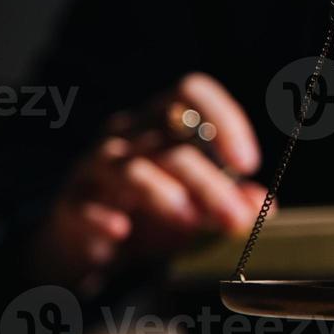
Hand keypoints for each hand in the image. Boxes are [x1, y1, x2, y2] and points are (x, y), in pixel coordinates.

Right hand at [31, 73, 266, 288]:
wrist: (89, 241)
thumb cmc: (152, 212)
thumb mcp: (197, 204)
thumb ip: (230, 199)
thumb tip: (262, 203)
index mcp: (161, 120)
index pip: (190, 92)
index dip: (223, 119)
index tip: (248, 163)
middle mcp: (127, 134)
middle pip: (172, 142)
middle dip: (210, 182)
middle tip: (235, 218)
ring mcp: (95, 166)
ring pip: (132, 168)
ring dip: (167, 196)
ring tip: (192, 223)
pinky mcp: (71, 202)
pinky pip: (84, 204)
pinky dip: (103, 216)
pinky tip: (122, 230)